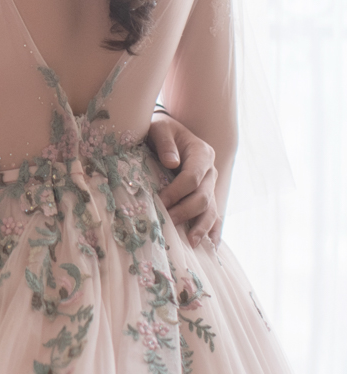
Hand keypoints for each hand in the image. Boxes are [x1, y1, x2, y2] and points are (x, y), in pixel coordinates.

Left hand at [147, 113, 221, 247]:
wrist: (168, 133)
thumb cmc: (161, 130)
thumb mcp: (160, 128)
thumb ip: (165, 142)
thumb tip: (172, 162)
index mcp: (202, 153)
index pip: (192, 178)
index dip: (177, 191)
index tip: (160, 201)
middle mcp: (210, 171)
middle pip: (202, 196)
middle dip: (185, 211)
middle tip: (168, 222)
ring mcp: (210, 185)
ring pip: (210, 209)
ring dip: (201, 226)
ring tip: (191, 242)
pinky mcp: (207, 195)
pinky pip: (213, 214)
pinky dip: (213, 229)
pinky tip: (211, 245)